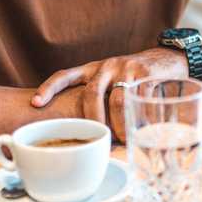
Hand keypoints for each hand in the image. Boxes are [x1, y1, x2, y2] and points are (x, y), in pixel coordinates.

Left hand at [30, 48, 186, 139]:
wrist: (167, 60)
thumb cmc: (132, 79)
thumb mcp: (111, 81)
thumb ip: (96, 99)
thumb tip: (79, 134)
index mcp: (92, 69)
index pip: (65, 75)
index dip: (48, 88)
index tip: (34, 104)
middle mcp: (106, 66)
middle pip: (91, 93)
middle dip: (92, 121)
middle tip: (95, 140)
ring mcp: (127, 67)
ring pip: (117, 101)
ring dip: (118, 125)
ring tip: (121, 141)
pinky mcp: (146, 72)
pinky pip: (139, 100)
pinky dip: (138, 119)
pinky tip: (140, 130)